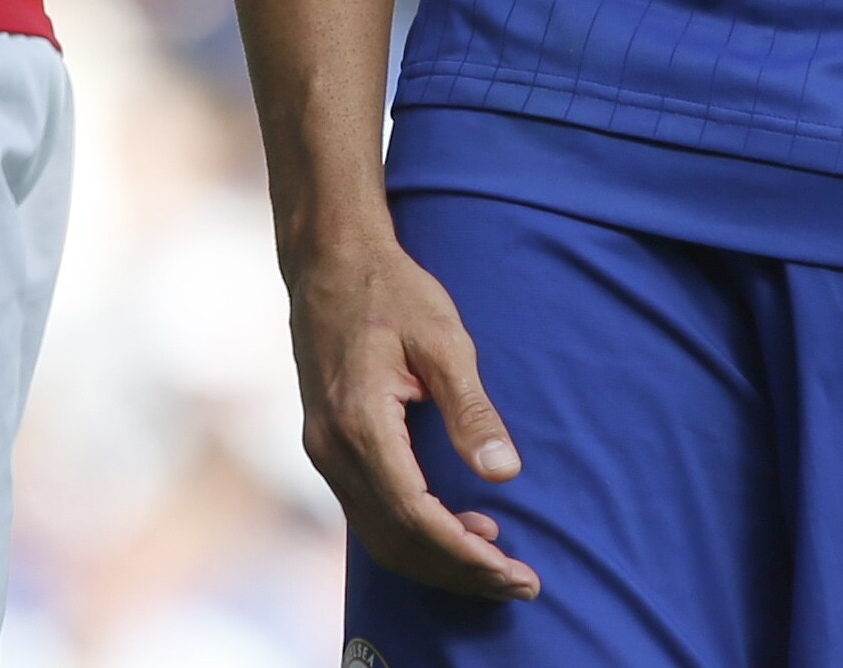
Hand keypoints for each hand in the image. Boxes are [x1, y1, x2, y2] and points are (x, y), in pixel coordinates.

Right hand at [285, 233, 537, 601]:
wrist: (327, 260)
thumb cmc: (390, 290)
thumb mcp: (443, 338)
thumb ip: (471, 408)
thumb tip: (504, 472)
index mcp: (360, 423)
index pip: (416, 517)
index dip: (467, 555)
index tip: (516, 572)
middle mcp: (332, 449)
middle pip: (396, 542)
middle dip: (459, 572)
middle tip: (519, 582)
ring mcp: (323, 451)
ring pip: (378, 536)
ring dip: (437, 560)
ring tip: (495, 561)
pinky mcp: (327, 448)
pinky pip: (368, 514)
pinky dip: (413, 535)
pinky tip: (457, 526)